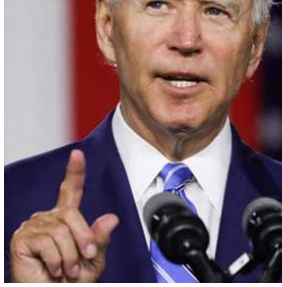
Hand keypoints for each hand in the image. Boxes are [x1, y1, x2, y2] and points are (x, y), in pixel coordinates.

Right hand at [10, 149, 119, 281]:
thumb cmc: (71, 281)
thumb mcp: (93, 259)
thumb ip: (100, 239)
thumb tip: (111, 218)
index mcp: (66, 220)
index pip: (70, 191)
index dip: (74, 172)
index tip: (78, 154)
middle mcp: (48, 219)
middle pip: (73, 215)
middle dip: (84, 240)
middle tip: (83, 260)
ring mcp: (33, 227)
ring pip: (62, 231)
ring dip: (70, 255)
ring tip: (66, 269)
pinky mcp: (22, 238)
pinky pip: (48, 242)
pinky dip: (56, 260)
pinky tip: (52, 268)